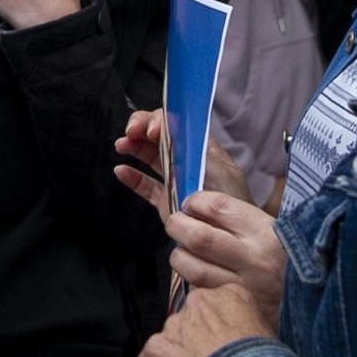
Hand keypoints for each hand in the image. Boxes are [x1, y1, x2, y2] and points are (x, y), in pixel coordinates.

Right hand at [113, 109, 253, 219]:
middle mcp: (185, 160)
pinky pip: (146, 186)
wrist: (234, 234)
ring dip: (134, 147)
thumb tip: (179, 135)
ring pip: (150, 157)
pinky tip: (121, 171)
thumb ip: (200, 153)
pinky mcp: (166, 201)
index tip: (152, 130)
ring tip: (121, 145)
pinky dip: (132, 178)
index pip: (176, 125)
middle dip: (142, 128)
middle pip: (159, 136)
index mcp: (200, 148)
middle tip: (130, 133)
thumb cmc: (235, 201)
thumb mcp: (223, 172)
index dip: (160, 121)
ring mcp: (174, 179)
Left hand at [135, 283, 273, 356]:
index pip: (215, 305)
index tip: (223, 348)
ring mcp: (175, 324)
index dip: (218, 330)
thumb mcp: (270, 337)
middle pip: (190, 321)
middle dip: (194, 343)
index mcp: (231, 293)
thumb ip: (249, 329)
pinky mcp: (154, 349)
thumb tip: (245, 343)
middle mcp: (199, 302)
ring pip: (170, 341)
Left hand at [167, 192, 286, 325]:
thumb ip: (235, 214)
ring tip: (182, 250)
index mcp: (265, 230)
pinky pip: (201, 291)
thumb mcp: (270, 229)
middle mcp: (255, 258)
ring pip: (194, 268)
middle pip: (200, 237)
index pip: (219, 206)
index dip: (196, 202)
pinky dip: (190, 280)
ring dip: (179, 256)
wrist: (310, 301)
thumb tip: (198, 192)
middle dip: (178, 226)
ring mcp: (244, 287)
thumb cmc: (283, 259)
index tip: (190, 203)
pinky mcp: (235, 308)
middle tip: (175, 223)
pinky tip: (195, 272)